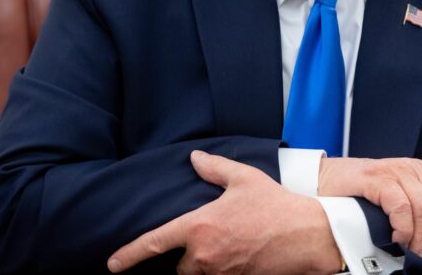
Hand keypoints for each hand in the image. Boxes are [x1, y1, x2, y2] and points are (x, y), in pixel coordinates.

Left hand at [108, 151, 341, 274]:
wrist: (308, 235)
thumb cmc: (276, 204)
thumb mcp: (244, 178)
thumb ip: (214, 168)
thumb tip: (194, 157)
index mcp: (200, 227)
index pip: (154, 244)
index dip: (129, 255)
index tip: (112, 264)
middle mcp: (205, 255)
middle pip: (179, 266)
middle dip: (189, 256)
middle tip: (212, 236)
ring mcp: (222, 273)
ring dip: (205, 264)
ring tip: (228, 246)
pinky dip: (222, 269)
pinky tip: (238, 255)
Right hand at [318, 157, 421, 266]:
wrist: (324, 180)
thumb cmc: (362, 193)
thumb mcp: (397, 194)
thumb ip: (417, 206)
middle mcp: (413, 168)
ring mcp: (395, 171)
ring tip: (413, 253)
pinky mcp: (376, 178)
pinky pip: (401, 204)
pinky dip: (403, 226)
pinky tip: (398, 238)